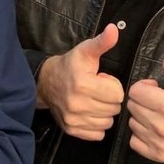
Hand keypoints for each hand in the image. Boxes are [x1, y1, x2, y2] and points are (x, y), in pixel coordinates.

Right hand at [36, 24, 123, 139]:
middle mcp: (77, 104)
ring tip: (93, 100)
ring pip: (108, 122)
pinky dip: (97, 124)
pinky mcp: (72, 130)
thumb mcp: (85, 51)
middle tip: (97, 90)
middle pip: (114, 109)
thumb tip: (114, 29)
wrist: (45, 82)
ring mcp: (74, 119)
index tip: (101, 80)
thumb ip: (102, 42)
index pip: (118, 94)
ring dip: (104, 112)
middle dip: (109, 98)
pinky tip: (89, 112)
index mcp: (83, 84)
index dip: (112, 85)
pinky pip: (98, 134)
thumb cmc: (70, 65)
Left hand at [127, 52, 163, 163]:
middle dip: (142, 101)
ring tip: (155, 116)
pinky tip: (152, 130)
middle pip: (132, 106)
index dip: (143, 87)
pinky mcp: (157, 154)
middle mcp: (160, 124)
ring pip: (132, 123)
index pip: (135, 91)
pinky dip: (140, 135)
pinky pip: (134, 141)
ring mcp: (158, 141)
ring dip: (140, 118)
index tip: (154, 89)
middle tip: (155, 102)